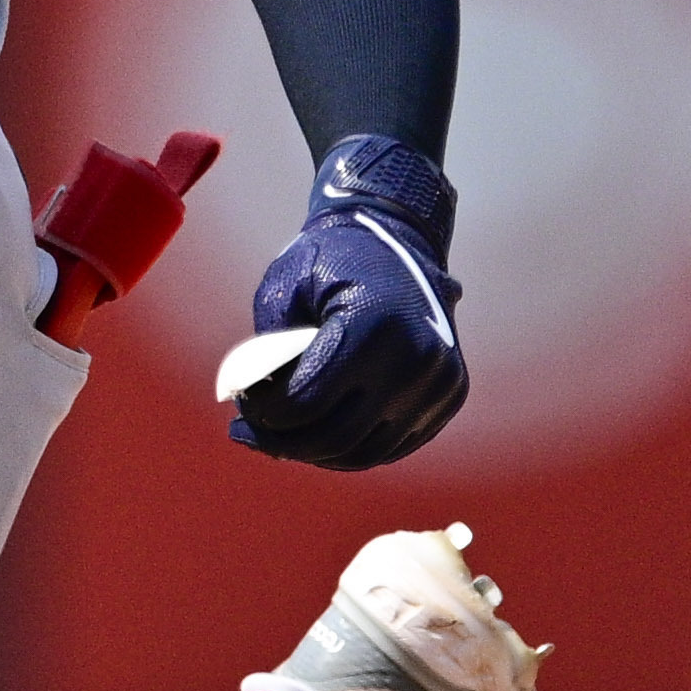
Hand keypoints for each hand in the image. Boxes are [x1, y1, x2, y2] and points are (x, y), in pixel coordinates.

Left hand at [231, 134, 466, 470]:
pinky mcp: (450, 394)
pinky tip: (320, 430)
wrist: (399, 237)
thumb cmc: (331, 258)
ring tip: (282, 436)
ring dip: (317, 453)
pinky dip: (352, 447)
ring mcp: (440, 382)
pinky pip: (392, 444)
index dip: (263, 414)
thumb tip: (256, 423)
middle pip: (336, 438)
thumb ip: (266, 352)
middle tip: (250, 433)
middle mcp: (416, 359)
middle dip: (283, 442)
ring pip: (366, 453)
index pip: (306, 402)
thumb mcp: (284, 287)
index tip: (240, 404)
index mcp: (373, 325)